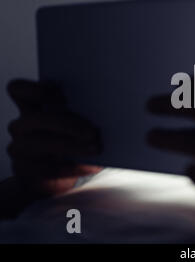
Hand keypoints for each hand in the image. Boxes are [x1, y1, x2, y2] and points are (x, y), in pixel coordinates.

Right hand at [6, 79, 102, 198]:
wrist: (55, 171)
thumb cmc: (70, 137)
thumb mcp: (73, 122)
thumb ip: (81, 113)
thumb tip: (108, 110)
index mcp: (30, 106)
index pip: (18, 90)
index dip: (37, 90)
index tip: (65, 95)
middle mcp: (22, 125)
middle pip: (37, 119)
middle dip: (67, 124)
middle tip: (93, 132)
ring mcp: (20, 147)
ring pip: (42, 144)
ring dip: (73, 146)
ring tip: (96, 149)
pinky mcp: (25, 169)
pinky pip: (49, 168)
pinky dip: (74, 167)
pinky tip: (91, 166)